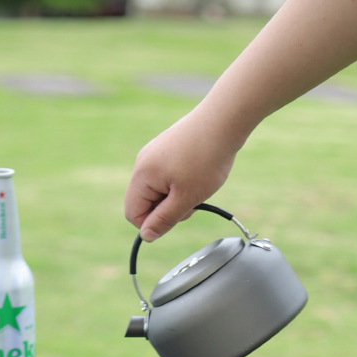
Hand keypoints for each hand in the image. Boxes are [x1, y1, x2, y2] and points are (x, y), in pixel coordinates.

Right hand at [124, 111, 237, 241]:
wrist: (223, 120)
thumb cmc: (205, 159)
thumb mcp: (186, 198)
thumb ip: (164, 219)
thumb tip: (146, 236)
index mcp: (142, 175)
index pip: (133, 214)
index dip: (153, 223)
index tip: (177, 216)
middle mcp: (143, 162)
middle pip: (145, 202)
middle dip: (166, 209)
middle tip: (191, 201)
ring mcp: (154, 153)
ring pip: (158, 190)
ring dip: (176, 196)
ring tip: (197, 186)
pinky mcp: (167, 148)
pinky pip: (166, 176)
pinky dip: (181, 182)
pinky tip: (198, 175)